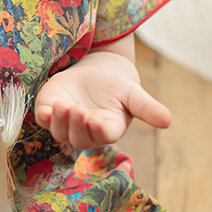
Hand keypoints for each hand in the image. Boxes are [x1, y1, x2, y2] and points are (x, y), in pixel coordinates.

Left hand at [34, 50, 170, 149]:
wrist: (94, 74)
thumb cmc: (116, 87)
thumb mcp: (133, 94)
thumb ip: (147, 108)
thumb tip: (168, 121)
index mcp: (109, 129)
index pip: (104, 135)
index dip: (99, 129)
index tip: (97, 121)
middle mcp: (86, 132)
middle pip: (79, 137)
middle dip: (77, 125)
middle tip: (76, 110)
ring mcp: (66, 125)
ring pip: (60, 132)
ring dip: (59, 122)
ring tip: (61, 106)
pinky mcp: (49, 113)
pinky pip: (43, 121)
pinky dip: (43, 117)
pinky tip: (44, 108)